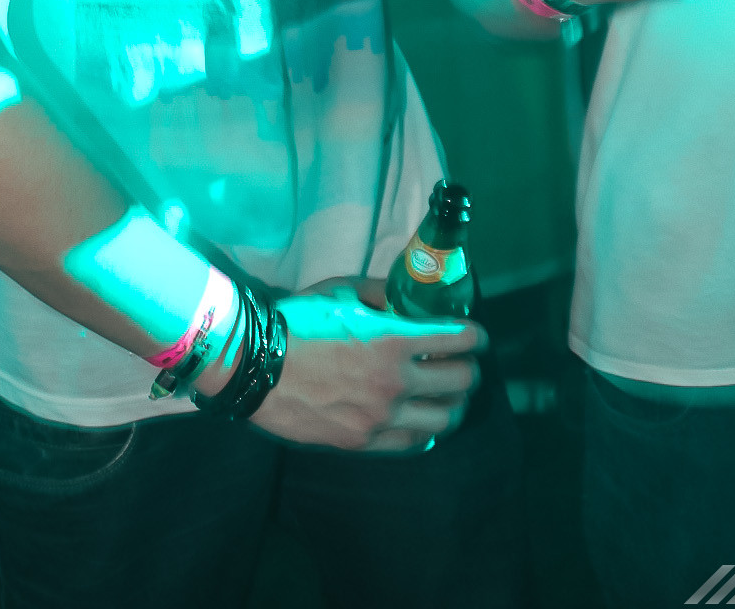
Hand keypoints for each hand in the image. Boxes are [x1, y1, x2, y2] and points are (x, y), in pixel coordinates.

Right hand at [247, 277, 484, 452]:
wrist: (257, 366)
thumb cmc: (299, 321)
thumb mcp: (343, 291)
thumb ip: (382, 293)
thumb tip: (407, 299)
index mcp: (394, 341)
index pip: (459, 341)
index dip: (476, 336)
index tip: (477, 336)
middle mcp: (396, 383)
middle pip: (461, 381)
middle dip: (469, 369)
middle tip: (463, 363)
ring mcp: (380, 418)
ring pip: (444, 418)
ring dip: (453, 403)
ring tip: (447, 394)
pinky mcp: (363, 442)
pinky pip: (413, 442)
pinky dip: (427, 430)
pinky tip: (423, 419)